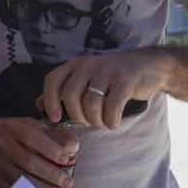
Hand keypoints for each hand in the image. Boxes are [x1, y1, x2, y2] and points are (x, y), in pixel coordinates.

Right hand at [0, 117, 76, 187]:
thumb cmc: (12, 134)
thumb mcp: (30, 125)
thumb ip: (53, 134)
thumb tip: (73, 147)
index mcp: (12, 128)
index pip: (32, 137)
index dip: (51, 149)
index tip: (67, 158)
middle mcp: (3, 146)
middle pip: (29, 162)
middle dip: (52, 174)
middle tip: (68, 183)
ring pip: (22, 181)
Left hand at [41, 48, 172, 128]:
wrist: (149, 66)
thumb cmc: (112, 78)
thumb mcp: (86, 80)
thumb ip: (63, 91)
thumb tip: (38, 105)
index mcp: (76, 65)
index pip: (52, 81)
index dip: (49, 101)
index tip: (55, 118)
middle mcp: (88, 65)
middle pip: (69, 96)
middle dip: (76, 116)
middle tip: (87, 122)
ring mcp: (107, 71)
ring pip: (90, 104)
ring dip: (95, 121)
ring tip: (102, 122)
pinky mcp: (125, 80)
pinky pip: (111, 108)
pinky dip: (111, 121)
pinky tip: (113, 122)